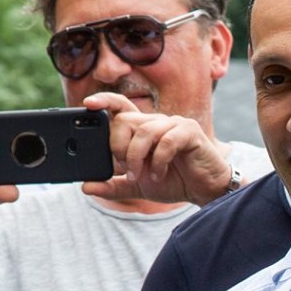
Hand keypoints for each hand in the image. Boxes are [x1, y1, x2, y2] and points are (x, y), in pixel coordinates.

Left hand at [79, 92, 234, 205]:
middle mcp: (156, 121)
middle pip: (126, 119)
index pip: (121, 106)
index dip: (105, 100)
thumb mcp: (137, 186)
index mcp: (142, 129)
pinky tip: (159, 174)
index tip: (88, 104)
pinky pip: (167, 140)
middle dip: (119, 145)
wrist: (204, 191)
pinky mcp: (189, 132)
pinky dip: (159, 160)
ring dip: (137, 157)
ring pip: (145, 131)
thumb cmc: (173, 181)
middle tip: (123, 166)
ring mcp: (174, 124)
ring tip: (139, 176)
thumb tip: (86, 187)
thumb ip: (113, 186)